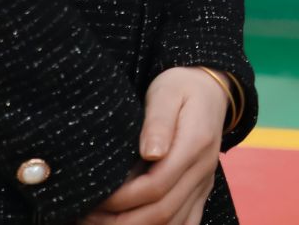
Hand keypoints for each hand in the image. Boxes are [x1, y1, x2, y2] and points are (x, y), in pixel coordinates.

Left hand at [82, 67, 228, 224]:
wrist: (211, 91)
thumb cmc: (180, 87)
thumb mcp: (167, 91)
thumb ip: (159, 120)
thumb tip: (151, 153)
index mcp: (194, 144)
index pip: (156, 185)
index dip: (122, 199)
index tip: (94, 199)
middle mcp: (202, 170)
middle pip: (163, 212)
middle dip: (121, 222)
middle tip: (87, 218)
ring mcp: (203, 184)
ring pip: (174, 224)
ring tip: (101, 224)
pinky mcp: (200, 192)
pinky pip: (186, 224)